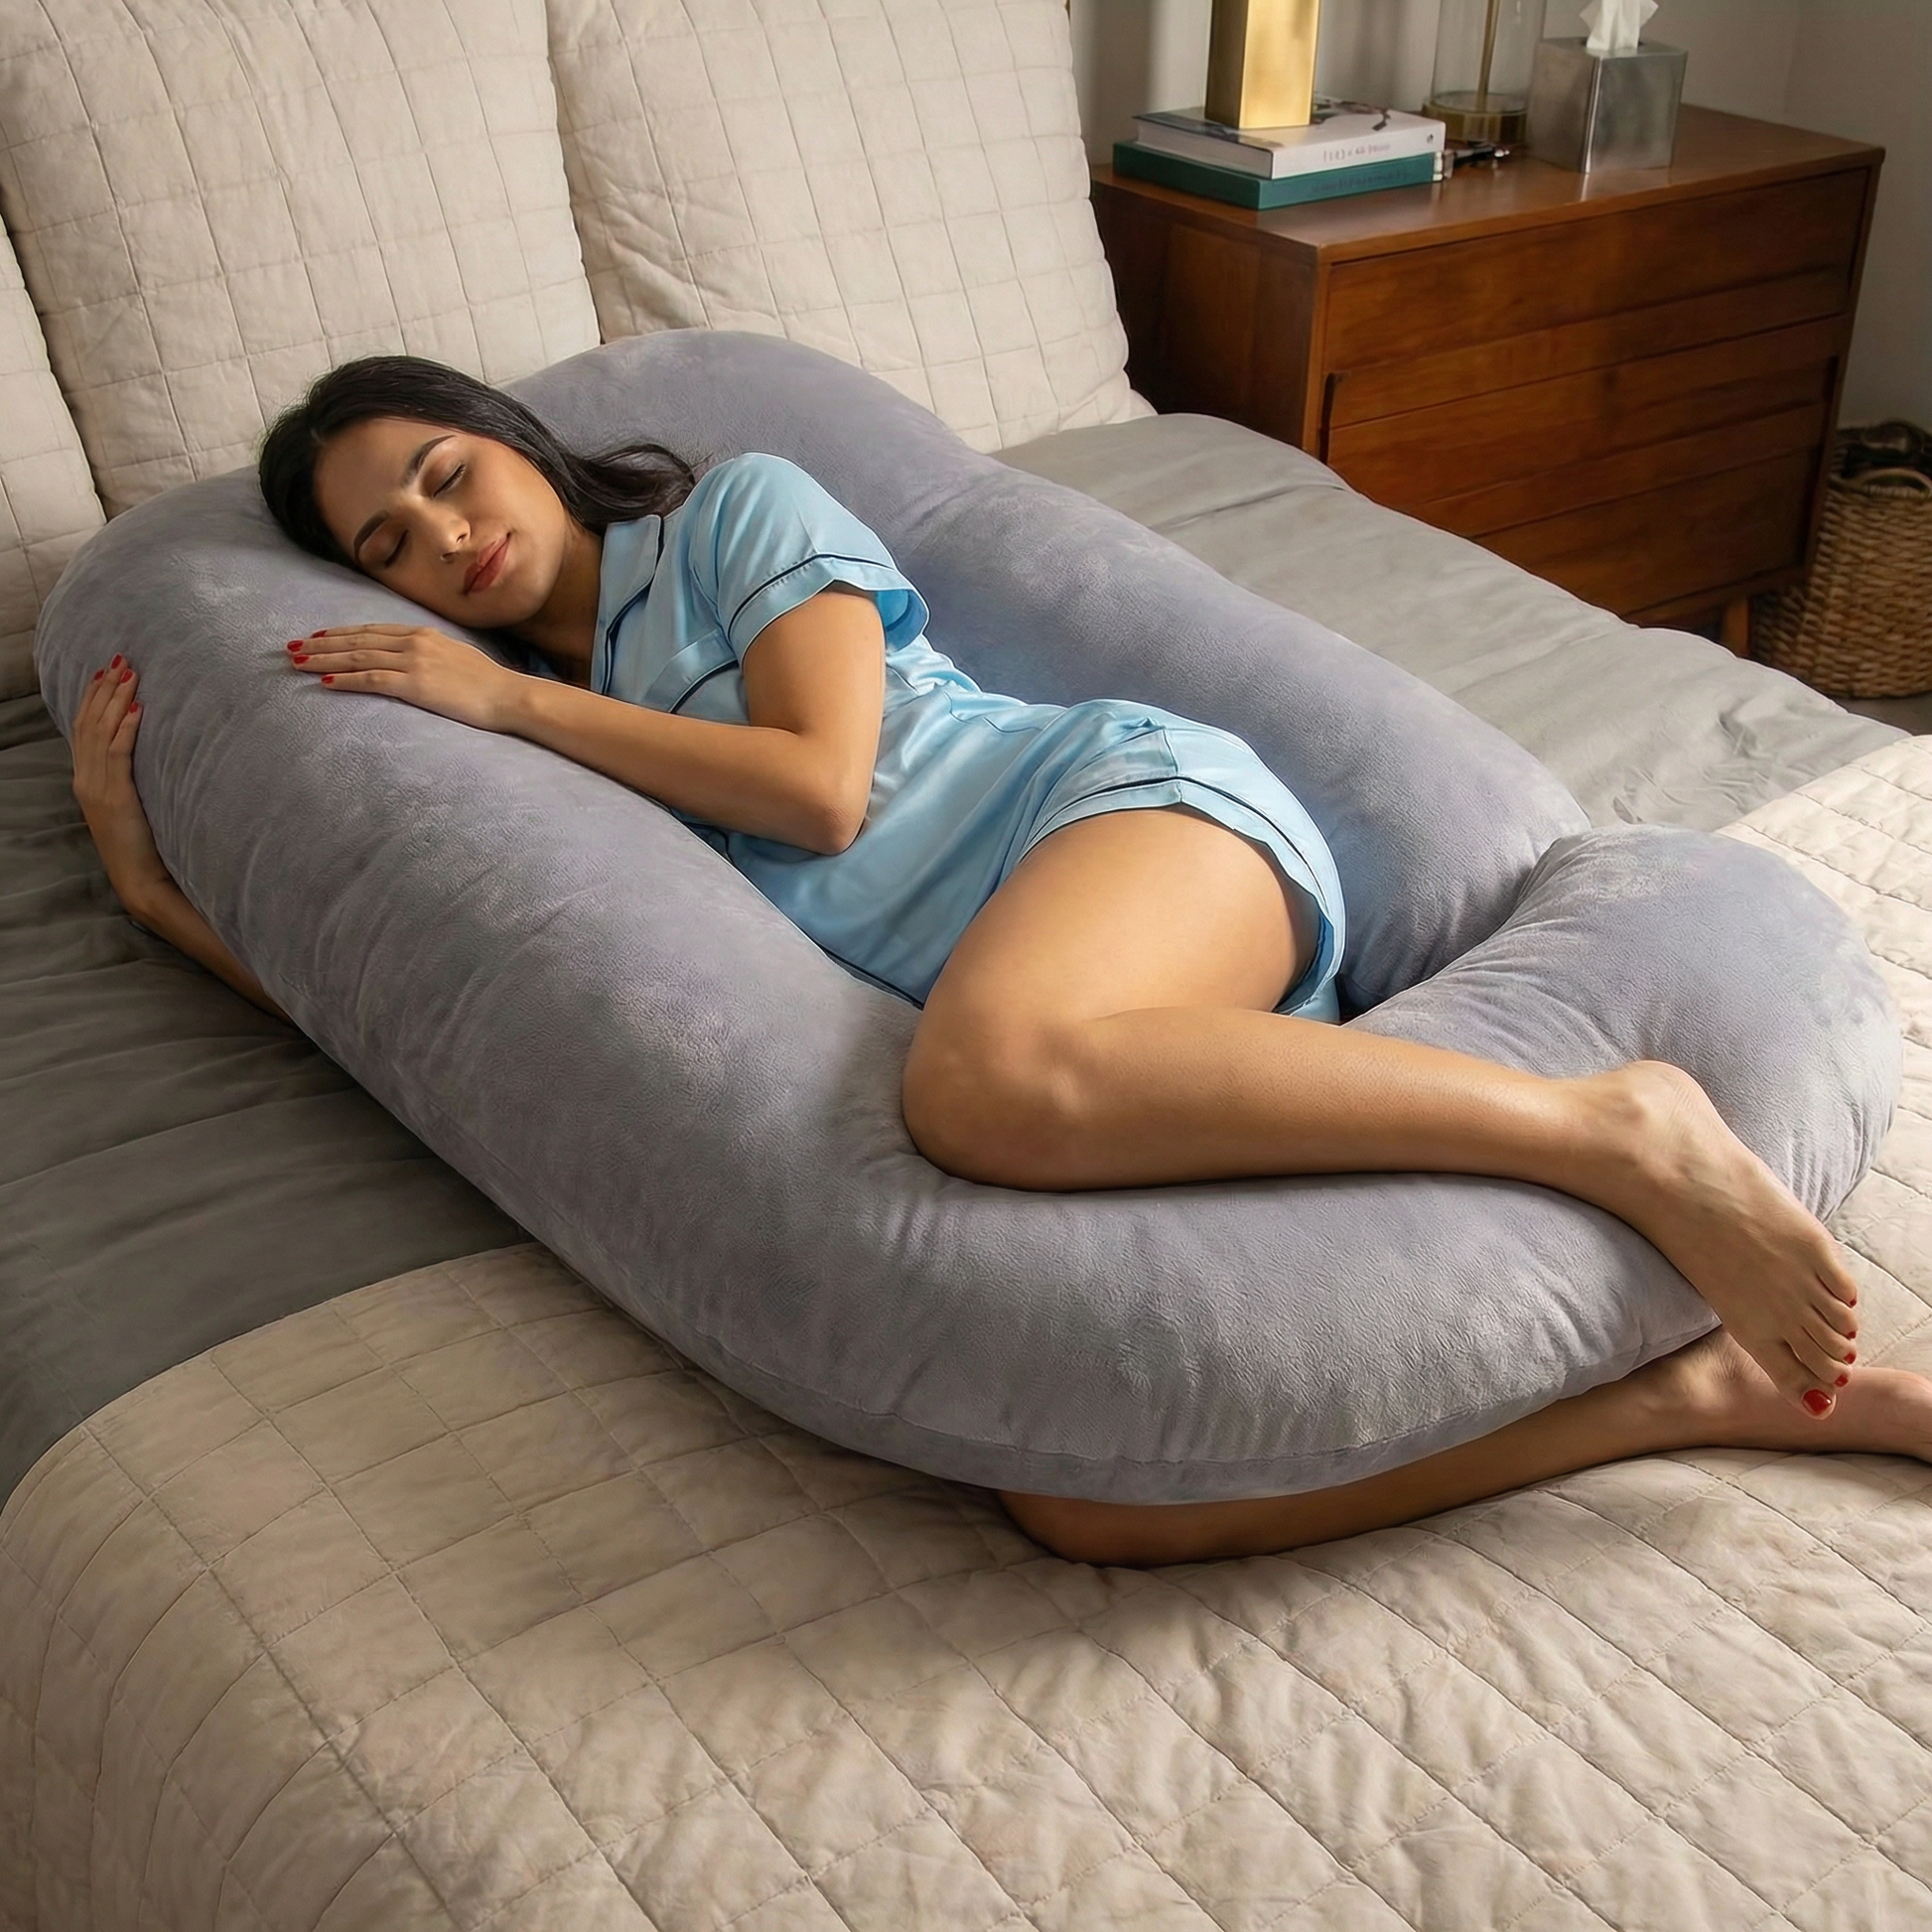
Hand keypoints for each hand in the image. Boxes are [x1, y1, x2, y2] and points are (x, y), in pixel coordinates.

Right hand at [70, 656, 170, 908]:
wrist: (138, 879)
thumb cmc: (142, 845)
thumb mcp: (129, 805)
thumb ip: (127, 779)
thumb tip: (143, 753)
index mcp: (87, 780)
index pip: (84, 728)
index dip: (93, 698)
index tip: (105, 671)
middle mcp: (86, 779)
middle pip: (90, 723)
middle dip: (104, 689)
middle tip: (120, 659)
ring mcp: (97, 788)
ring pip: (102, 733)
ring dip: (116, 700)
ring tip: (129, 673)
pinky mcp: (116, 798)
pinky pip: (118, 755)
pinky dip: (127, 728)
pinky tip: (138, 708)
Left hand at [287, 624, 520, 731]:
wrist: (509, 695)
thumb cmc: (489, 684)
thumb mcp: (456, 658)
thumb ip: (431, 654)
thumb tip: (415, 660)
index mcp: (423, 634)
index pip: (372, 630)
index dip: (340, 633)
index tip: (316, 636)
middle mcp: (414, 642)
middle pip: (357, 640)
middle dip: (321, 644)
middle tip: (292, 648)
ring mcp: (414, 662)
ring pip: (358, 656)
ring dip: (324, 659)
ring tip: (298, 663)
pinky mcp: (416, 685)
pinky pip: (372, 679)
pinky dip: (347, 679)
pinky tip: (326, 682)